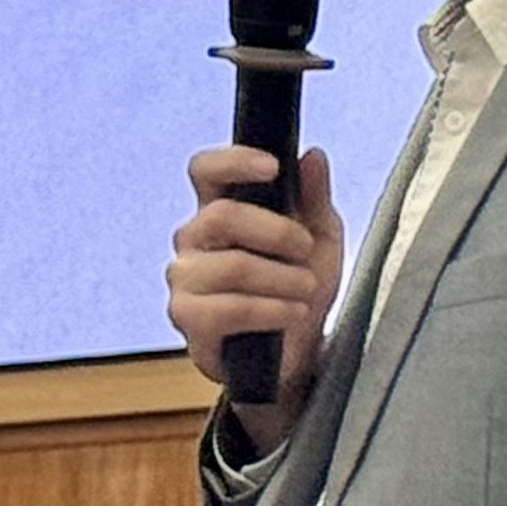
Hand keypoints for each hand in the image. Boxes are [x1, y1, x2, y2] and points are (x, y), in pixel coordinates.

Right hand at [167, 144, 341, 446]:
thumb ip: (315, 198)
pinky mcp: (188, 320)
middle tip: (306, 249)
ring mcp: (185, 280)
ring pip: (230, 266)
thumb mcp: (321, 238)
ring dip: (280, 278)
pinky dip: (269, 310)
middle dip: (276, 232)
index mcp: (221, 208)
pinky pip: (226, 309)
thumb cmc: (300, 285)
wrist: (298, 350)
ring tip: (307, 290)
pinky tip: (291, 313)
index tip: (272, 167)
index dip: (232, 162)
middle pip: (220, 216)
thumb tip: (312, 156)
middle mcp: (194, 240)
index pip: (205, 170)